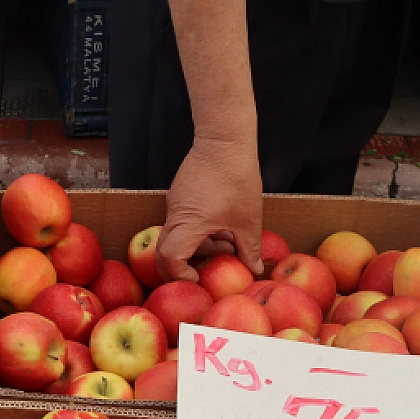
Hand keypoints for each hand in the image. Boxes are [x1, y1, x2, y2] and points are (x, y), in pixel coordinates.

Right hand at [156, 136, 263, 283]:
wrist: (224, 139)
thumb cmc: (237, 178)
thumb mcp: (248, 218)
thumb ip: (249, 248)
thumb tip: (254, 270)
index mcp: (188, 223)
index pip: (169, 259)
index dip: (180, 275)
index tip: (198, 279)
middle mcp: (175, 215)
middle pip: (165, 252)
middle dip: (182, 268)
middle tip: (203, 275)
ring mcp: (175, 204)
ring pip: (177, 236)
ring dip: (198, 247)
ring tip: (228, 245)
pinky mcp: (180, 195)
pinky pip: (182, 222)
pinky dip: (198, 232)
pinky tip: (222, 228)